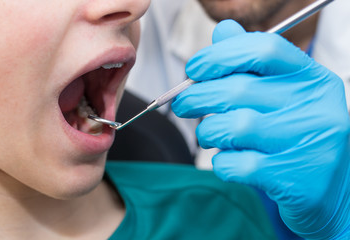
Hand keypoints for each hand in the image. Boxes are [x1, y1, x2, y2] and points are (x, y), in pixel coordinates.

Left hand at [172, 20, 349, 238]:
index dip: (219, 55)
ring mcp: (306, 143)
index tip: (194, 69)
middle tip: (183, 104)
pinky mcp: (292, 178)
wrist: (330, 189)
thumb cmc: (296, 136)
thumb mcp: (284, 94)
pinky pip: (237, 164)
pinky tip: (228, 161)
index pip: (262, 49)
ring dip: (208, 131)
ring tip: (209, 135)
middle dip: (197, 97)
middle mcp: (314, 106)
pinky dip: (221, 163)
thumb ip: (251, 62)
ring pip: (234, 127)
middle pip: (239, 89)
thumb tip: (223, 31)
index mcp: (311, 78)